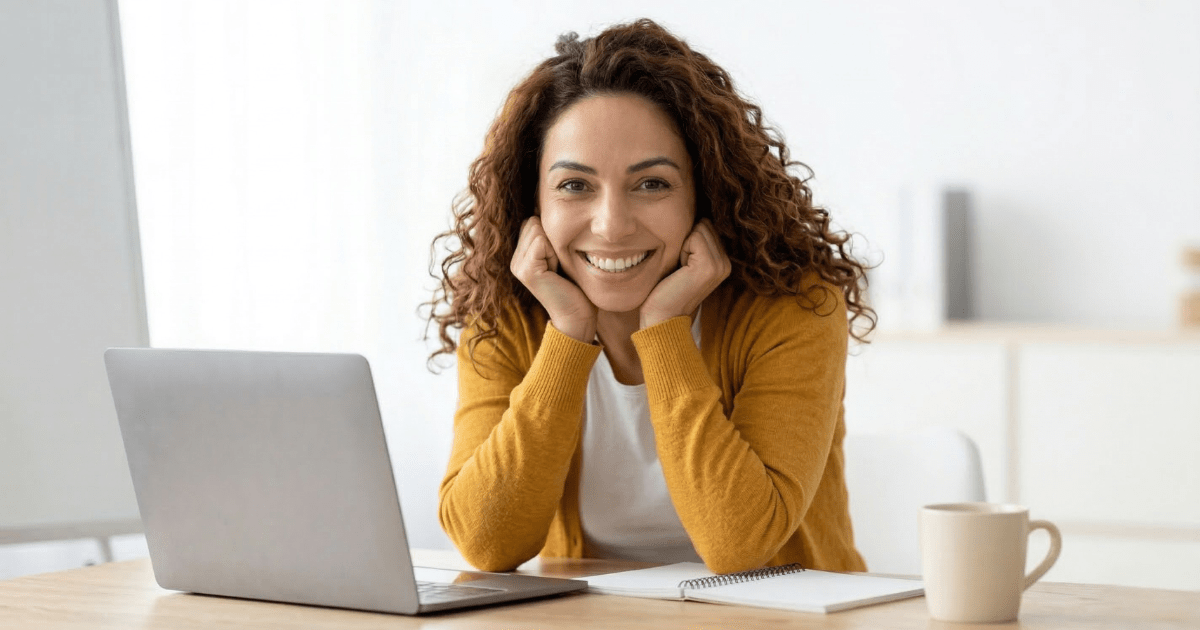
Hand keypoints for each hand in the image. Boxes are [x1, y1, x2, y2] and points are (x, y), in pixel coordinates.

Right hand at [510, 217, 596, 342]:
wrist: (578, 315)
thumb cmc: (576, 286)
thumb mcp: (560, 255)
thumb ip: (550, 236)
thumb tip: (546, 206)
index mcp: (521, 254)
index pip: (532, 221)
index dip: (551, 234)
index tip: (559, 259)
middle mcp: (515, 259)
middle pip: (533, 221)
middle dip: (552, 238)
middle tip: (559, 264)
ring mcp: (518, 265)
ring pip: (537, 228)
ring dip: (555, 246)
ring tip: (558, 268)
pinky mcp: (526, 270)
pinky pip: (541, 241)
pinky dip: (554, 253)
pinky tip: (556, 271)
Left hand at [640, 219, 730, 328]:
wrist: (662, 317)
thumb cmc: (666, 289)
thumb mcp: (684, 262)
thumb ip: (694, 242)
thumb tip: (692, 213)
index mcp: (722, 261)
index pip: (706, 225)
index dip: (688, 239)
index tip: (682, 264)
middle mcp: (726, 263)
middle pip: (704, 224)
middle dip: (686, 239)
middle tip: (680, 267)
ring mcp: (720, 265)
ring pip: (699, 228)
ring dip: (683, 244)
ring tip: (680, 269)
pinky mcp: (710, 266)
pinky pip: (694, 236)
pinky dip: (682, 249)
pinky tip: (680, 270)